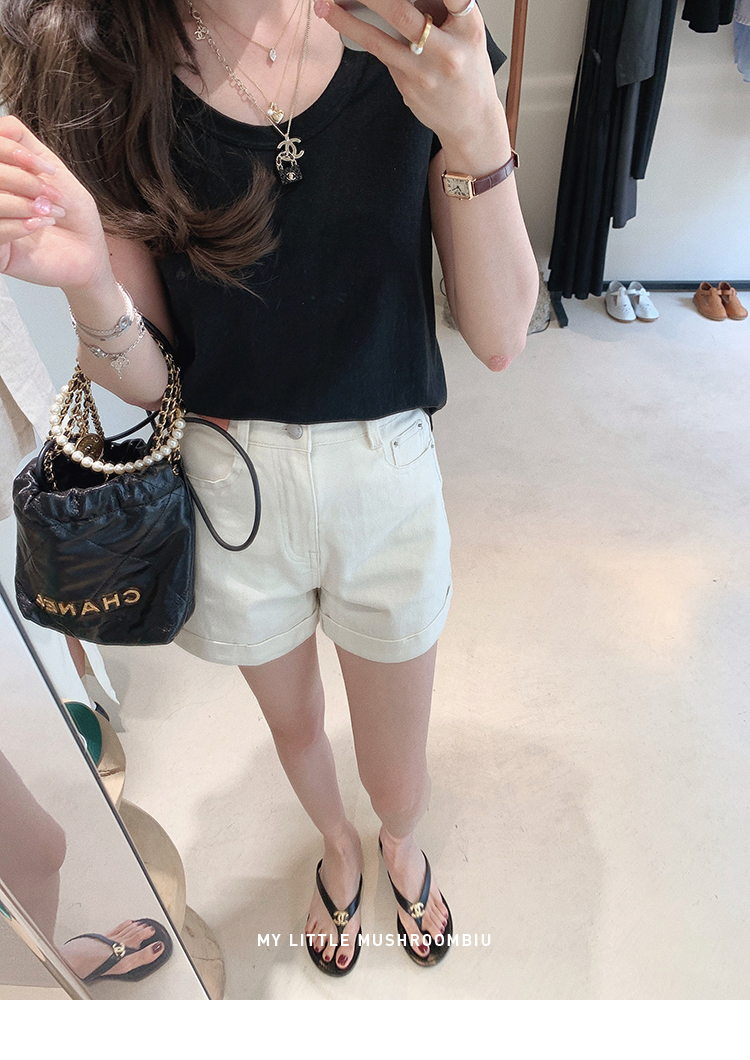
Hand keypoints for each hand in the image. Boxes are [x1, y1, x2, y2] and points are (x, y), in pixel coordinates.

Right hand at [0, 115, 112, 294]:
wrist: (89, 252)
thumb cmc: (72, 214)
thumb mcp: (51, 169)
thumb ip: (23, 143)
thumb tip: (1, 124)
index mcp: (2, 175)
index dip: (13, 152)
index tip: (45, 168)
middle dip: (24, 181)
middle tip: (51, 196)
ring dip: (25, 204)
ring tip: (50, 213)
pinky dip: (20, 224)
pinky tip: (39, 226)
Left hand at [314, 0, 504, 148]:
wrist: (470, 121)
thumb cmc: (467, 68)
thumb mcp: (467, 33)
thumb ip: (441, 10)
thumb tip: (398, 1)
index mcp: (468, 29)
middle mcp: (447, 51)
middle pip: (401, 13)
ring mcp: (423, 73)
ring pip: (379, 41)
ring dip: (347, 21)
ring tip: (325, 5)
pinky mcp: (407, 87)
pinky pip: (382, 55)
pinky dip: (362, 35)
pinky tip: (343, 21)